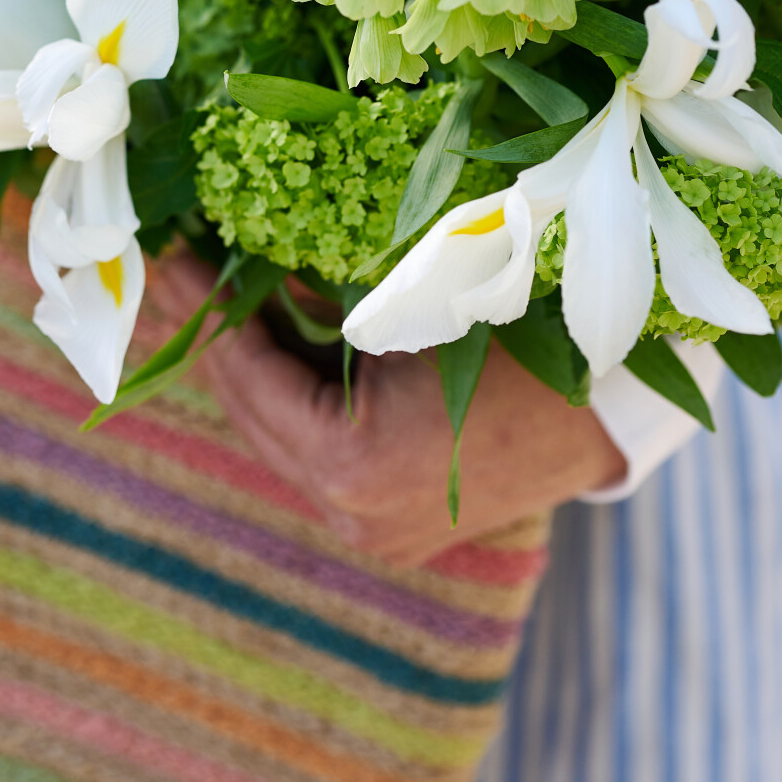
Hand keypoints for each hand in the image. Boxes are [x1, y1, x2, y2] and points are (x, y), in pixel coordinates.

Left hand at [151, 251, 626, 565]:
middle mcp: (353, 515)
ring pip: (283, 433)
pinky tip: (275, 335)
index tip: (166, 251)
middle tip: (170, 264)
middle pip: (255, 411)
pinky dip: (298, 393)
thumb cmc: (521, 326)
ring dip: (253, 364)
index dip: (203, 307)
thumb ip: (319, 289)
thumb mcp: (411, 296)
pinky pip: (320, 450)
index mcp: (354, 465)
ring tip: (210, 290)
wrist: (615, 400)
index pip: (249, 375)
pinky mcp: (394, 525)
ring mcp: (373, 530)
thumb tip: (236, 254)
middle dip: (214, 335)